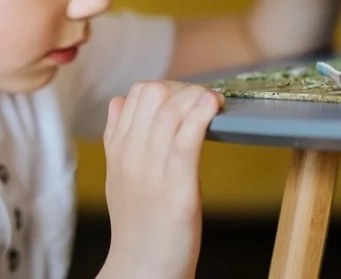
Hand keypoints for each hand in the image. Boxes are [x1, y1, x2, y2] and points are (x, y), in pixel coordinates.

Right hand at [100, 81, 223, 278]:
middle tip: (204, 102)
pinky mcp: (177, 188)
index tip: (186, 97)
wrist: (142, 271)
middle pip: (153, 94)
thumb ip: (118, 138)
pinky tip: (213, 106)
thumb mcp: (119, 176)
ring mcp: (152, 171)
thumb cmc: (138, 223)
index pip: (135, 95)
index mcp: (118, 152)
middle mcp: (131, 156)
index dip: (166, 88)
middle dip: (183, 88)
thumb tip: (117, 101)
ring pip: (170, 111)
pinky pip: (186, 139)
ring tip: (214, 101)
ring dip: (197, 97)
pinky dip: (201, 115)